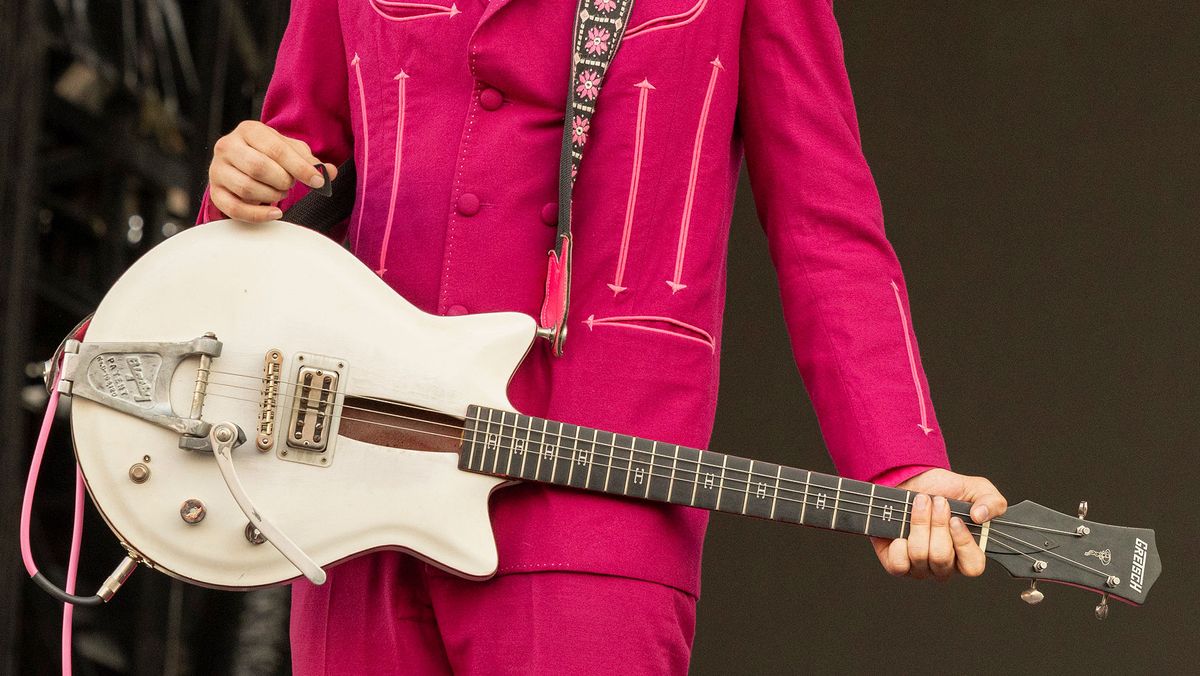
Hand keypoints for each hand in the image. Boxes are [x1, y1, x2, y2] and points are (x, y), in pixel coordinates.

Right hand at [208, 120, 337, 221]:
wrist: (242, 162)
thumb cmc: (269, 155)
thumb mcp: (291, 151)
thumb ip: (309, 161)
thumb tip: (328, 173)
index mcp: (249, 130)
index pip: (276, 149)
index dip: (300, 168)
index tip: (317, 182)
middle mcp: (227, 146)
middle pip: (259, 167)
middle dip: (283, 181)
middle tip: (290, 184)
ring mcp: (217, 170)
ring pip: (247, 188)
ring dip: (272, 195)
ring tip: (279, 192)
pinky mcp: (215, 192)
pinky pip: (234, 209)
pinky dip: (258, 215)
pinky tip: (276, 213)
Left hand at [870, 468, 1005, 580]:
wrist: (913, 481)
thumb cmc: (946, 490)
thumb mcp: (977, 489)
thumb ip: (992, 502)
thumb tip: (981, 516)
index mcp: (967, 555)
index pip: (973, 566)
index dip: (964, 544)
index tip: (954, 519)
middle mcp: (945, 566)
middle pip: (942, 558)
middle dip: (937, 525)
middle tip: (936, 501)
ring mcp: (920, 567)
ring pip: (920, 556)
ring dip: (919, 524)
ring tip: (920, 503)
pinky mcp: (898, 564)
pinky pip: (898, 565)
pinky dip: (898, 546)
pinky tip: (901, 530)